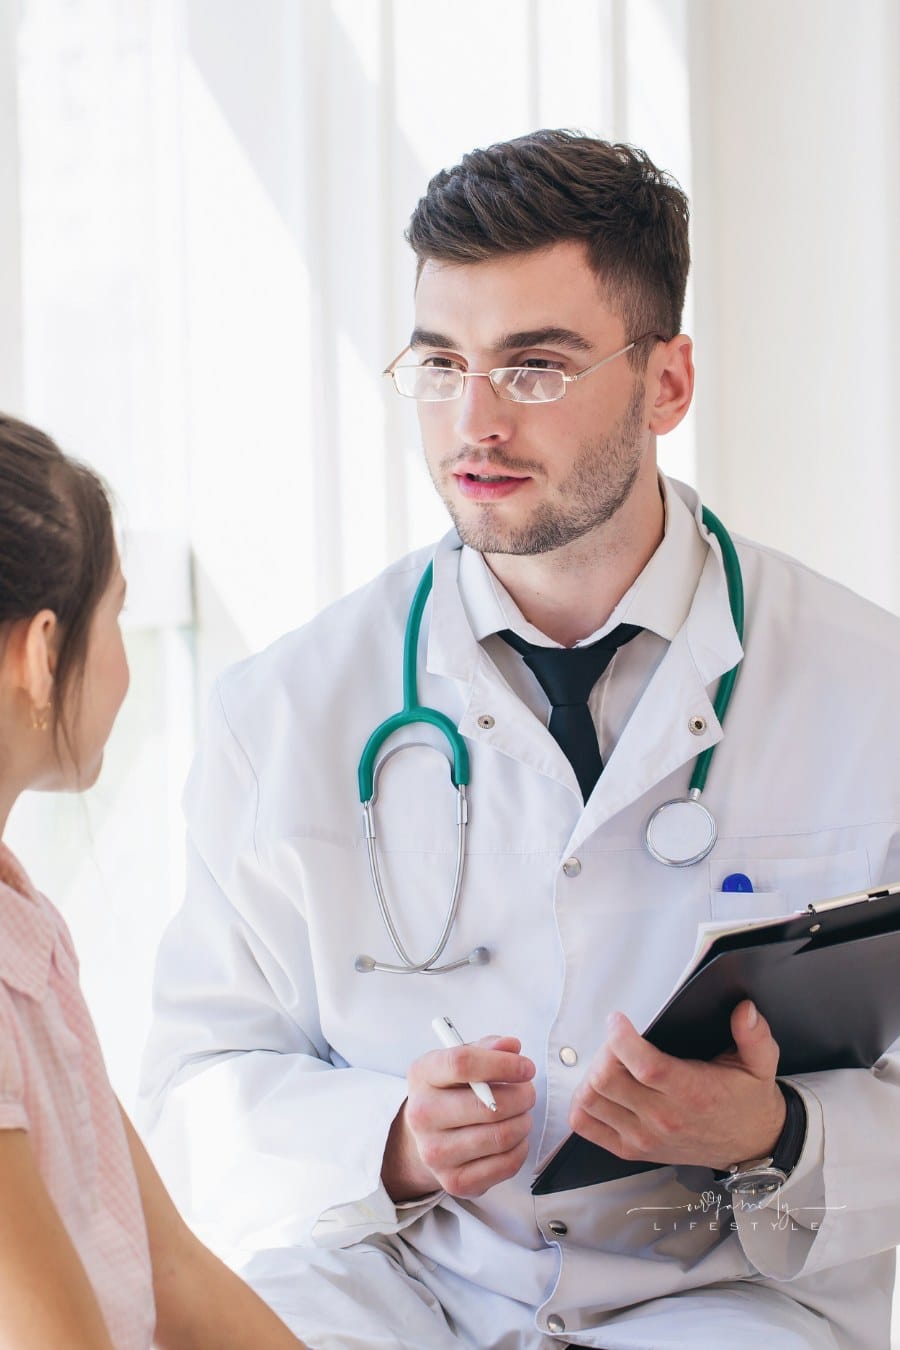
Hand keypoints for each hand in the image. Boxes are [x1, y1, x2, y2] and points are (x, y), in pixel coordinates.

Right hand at [382, 1036, 535, 1200]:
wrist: (426, 1137)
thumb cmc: (450, 1092)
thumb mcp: (459, 1061)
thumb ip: (487, 1048)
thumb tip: (511, 1047)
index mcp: (422, 1075)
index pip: (463, 1063)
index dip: (502, 1064)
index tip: (525, 1067)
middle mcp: (422, 1115)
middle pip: (488, 1106)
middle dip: (522, 1096)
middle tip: (528, 1092)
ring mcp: (435, 1153)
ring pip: (501, 1136)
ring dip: (523, 1122)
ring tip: (520, 1114)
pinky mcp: (454, 1182)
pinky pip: (505, 1164)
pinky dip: (520, 1148)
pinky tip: (514, 1137)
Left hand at [568, 1000, 785, 1170]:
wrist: (751, 1144)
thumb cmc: (747, 1101)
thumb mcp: (760, 1064)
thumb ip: (754, 1036)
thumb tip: (745, 1011)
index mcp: (692, 1093)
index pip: (644, 1065)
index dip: (622, 1038)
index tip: (619, 1020)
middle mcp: (664, 1118)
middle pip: (607, 1080)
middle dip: (604, 1051)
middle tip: (616, 1040)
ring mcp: (644, 1137)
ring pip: (591, 1101)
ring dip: (592, 1075)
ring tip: (609, 1062)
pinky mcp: (631, 1149)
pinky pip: (587, 1127)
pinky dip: (583, 1105)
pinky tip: (598, 1089)